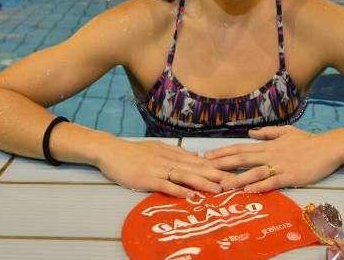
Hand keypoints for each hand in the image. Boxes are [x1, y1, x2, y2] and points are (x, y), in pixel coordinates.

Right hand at [96, 138, 233, 197]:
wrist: (110, 150)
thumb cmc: (133, 151)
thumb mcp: (157, 148)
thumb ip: (176, 153)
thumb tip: (195, 157)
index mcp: (172, 153)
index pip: (198, 160)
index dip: (216, 166)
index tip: (232, 171)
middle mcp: (168, 159)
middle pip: (196, 168)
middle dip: (216, 175)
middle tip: (233, 181)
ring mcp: (158, 169)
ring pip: (185, 175)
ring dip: (203, 183)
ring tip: (218, 189)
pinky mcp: (147, 178)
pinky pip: (165, 185)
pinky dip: (179, 190)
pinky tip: (190, 195)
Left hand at [205, 126, 343, 192]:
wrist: (328, 147)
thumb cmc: (308, 140)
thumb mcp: (286, 131)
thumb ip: (267, 133)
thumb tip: (250, 133)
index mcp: (268, 145)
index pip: (241, 148)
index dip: (224, 152)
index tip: (207, 155)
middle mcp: (270, 155)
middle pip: (243, 159)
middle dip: (223, 164)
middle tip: (206, 169)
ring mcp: (280, 165)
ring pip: (254, 172)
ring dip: (238, 178)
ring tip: (222, 185)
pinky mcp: (290, 176)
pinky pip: (272, 181)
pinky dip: (260, 185)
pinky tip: (248, 190)